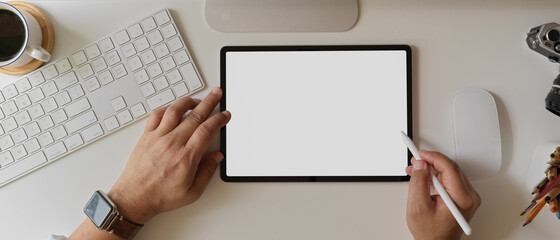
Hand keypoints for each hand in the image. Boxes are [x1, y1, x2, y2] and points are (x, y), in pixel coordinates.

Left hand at [107, 87, 230, 223]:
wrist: (134, 197)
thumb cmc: (160, 196)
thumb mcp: (192, 192)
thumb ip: (207, 172)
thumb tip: (216, 157)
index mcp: (186, 157)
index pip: (207, 130)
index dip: (219, 119)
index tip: (225, 115)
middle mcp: (172, 144)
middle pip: (195, 115)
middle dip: (209, 101)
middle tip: (217, 94)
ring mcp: (158, 138)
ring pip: (175, 110)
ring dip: (189, 101)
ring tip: (197, 99)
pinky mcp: (146, 136)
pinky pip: (157, 115)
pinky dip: (168, 108)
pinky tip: (174, 109)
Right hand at [405, 150, 480, 239]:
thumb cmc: (431, 234)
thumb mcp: (418, 207)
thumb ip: (418, 183)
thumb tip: (420, 165)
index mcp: (462, 199)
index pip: (449, 168)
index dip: (433, 157)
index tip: (420, 154)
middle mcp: (469, 197)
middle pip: (450, 169)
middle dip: (430, 162)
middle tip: (415, 160)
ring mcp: (467, 198)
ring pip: (449, 173)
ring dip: (431, 169)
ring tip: (415, 170)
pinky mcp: (462, 198)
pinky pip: (449, 180)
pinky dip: (435, 176)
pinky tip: (423, 177)